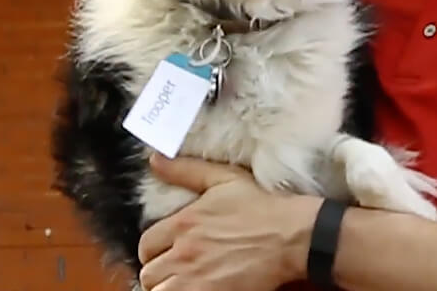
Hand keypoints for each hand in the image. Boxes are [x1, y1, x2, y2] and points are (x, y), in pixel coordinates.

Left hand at [137, 153, 318, 290]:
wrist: (290, 235)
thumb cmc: (261, 207)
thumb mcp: (223, 179)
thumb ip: (185, 170)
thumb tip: (155, 159)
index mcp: (183, 223)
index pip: (146, 245)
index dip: (153, 251)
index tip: (165, 253)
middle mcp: (184, 253)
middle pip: (149, 274)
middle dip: (158, 274)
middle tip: (173, 273)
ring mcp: (196, 279)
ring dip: (167, 289)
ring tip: (181, 284)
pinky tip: (195, 290)